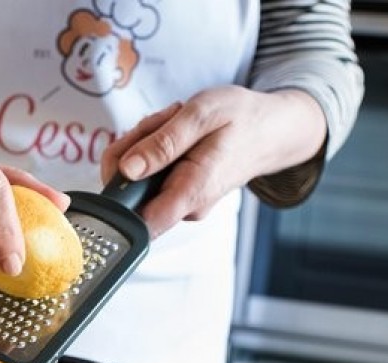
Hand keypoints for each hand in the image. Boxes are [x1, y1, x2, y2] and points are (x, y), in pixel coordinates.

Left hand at [100, 85, 326, 236]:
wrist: (269, 129)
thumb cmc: (241, 119)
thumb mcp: (201, 115)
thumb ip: (163, 143)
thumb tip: (127, 169)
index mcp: (191, 192)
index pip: (139, 223)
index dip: (118, 195)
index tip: (127, 158)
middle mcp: (184, 207)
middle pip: (129, 189)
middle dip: (134, 149)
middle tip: (164, 122)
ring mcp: (180, 202)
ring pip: (136, 176)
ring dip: (145, 143)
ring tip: (176, 122)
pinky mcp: (176, 194)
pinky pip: (148, 173)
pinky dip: (154, 147)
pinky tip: (176, 132)